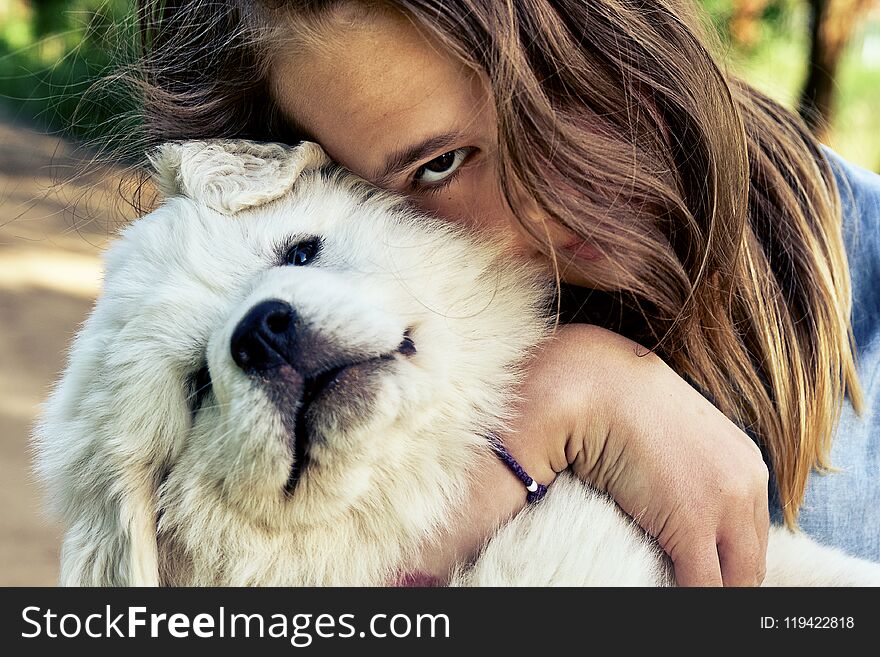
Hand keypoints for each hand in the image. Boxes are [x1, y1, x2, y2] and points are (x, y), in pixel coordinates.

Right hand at [537, 324, 770, 586]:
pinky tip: (661, 591)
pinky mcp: (692, 523)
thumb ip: (690, 474)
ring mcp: (725, 503)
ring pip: (734, 579)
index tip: (706, 574)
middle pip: (751, 563)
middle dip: (724, 582)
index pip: (752, 537)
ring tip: (674, 589)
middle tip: (690, 586)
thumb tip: (678, 510)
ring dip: (706, 587)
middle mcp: (747, 482)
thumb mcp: (672, 439)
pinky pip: (701, 586)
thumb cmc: (620, 404)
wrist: (595, 384)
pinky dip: (683, 594)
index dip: (729, 564)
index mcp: (745, 462)